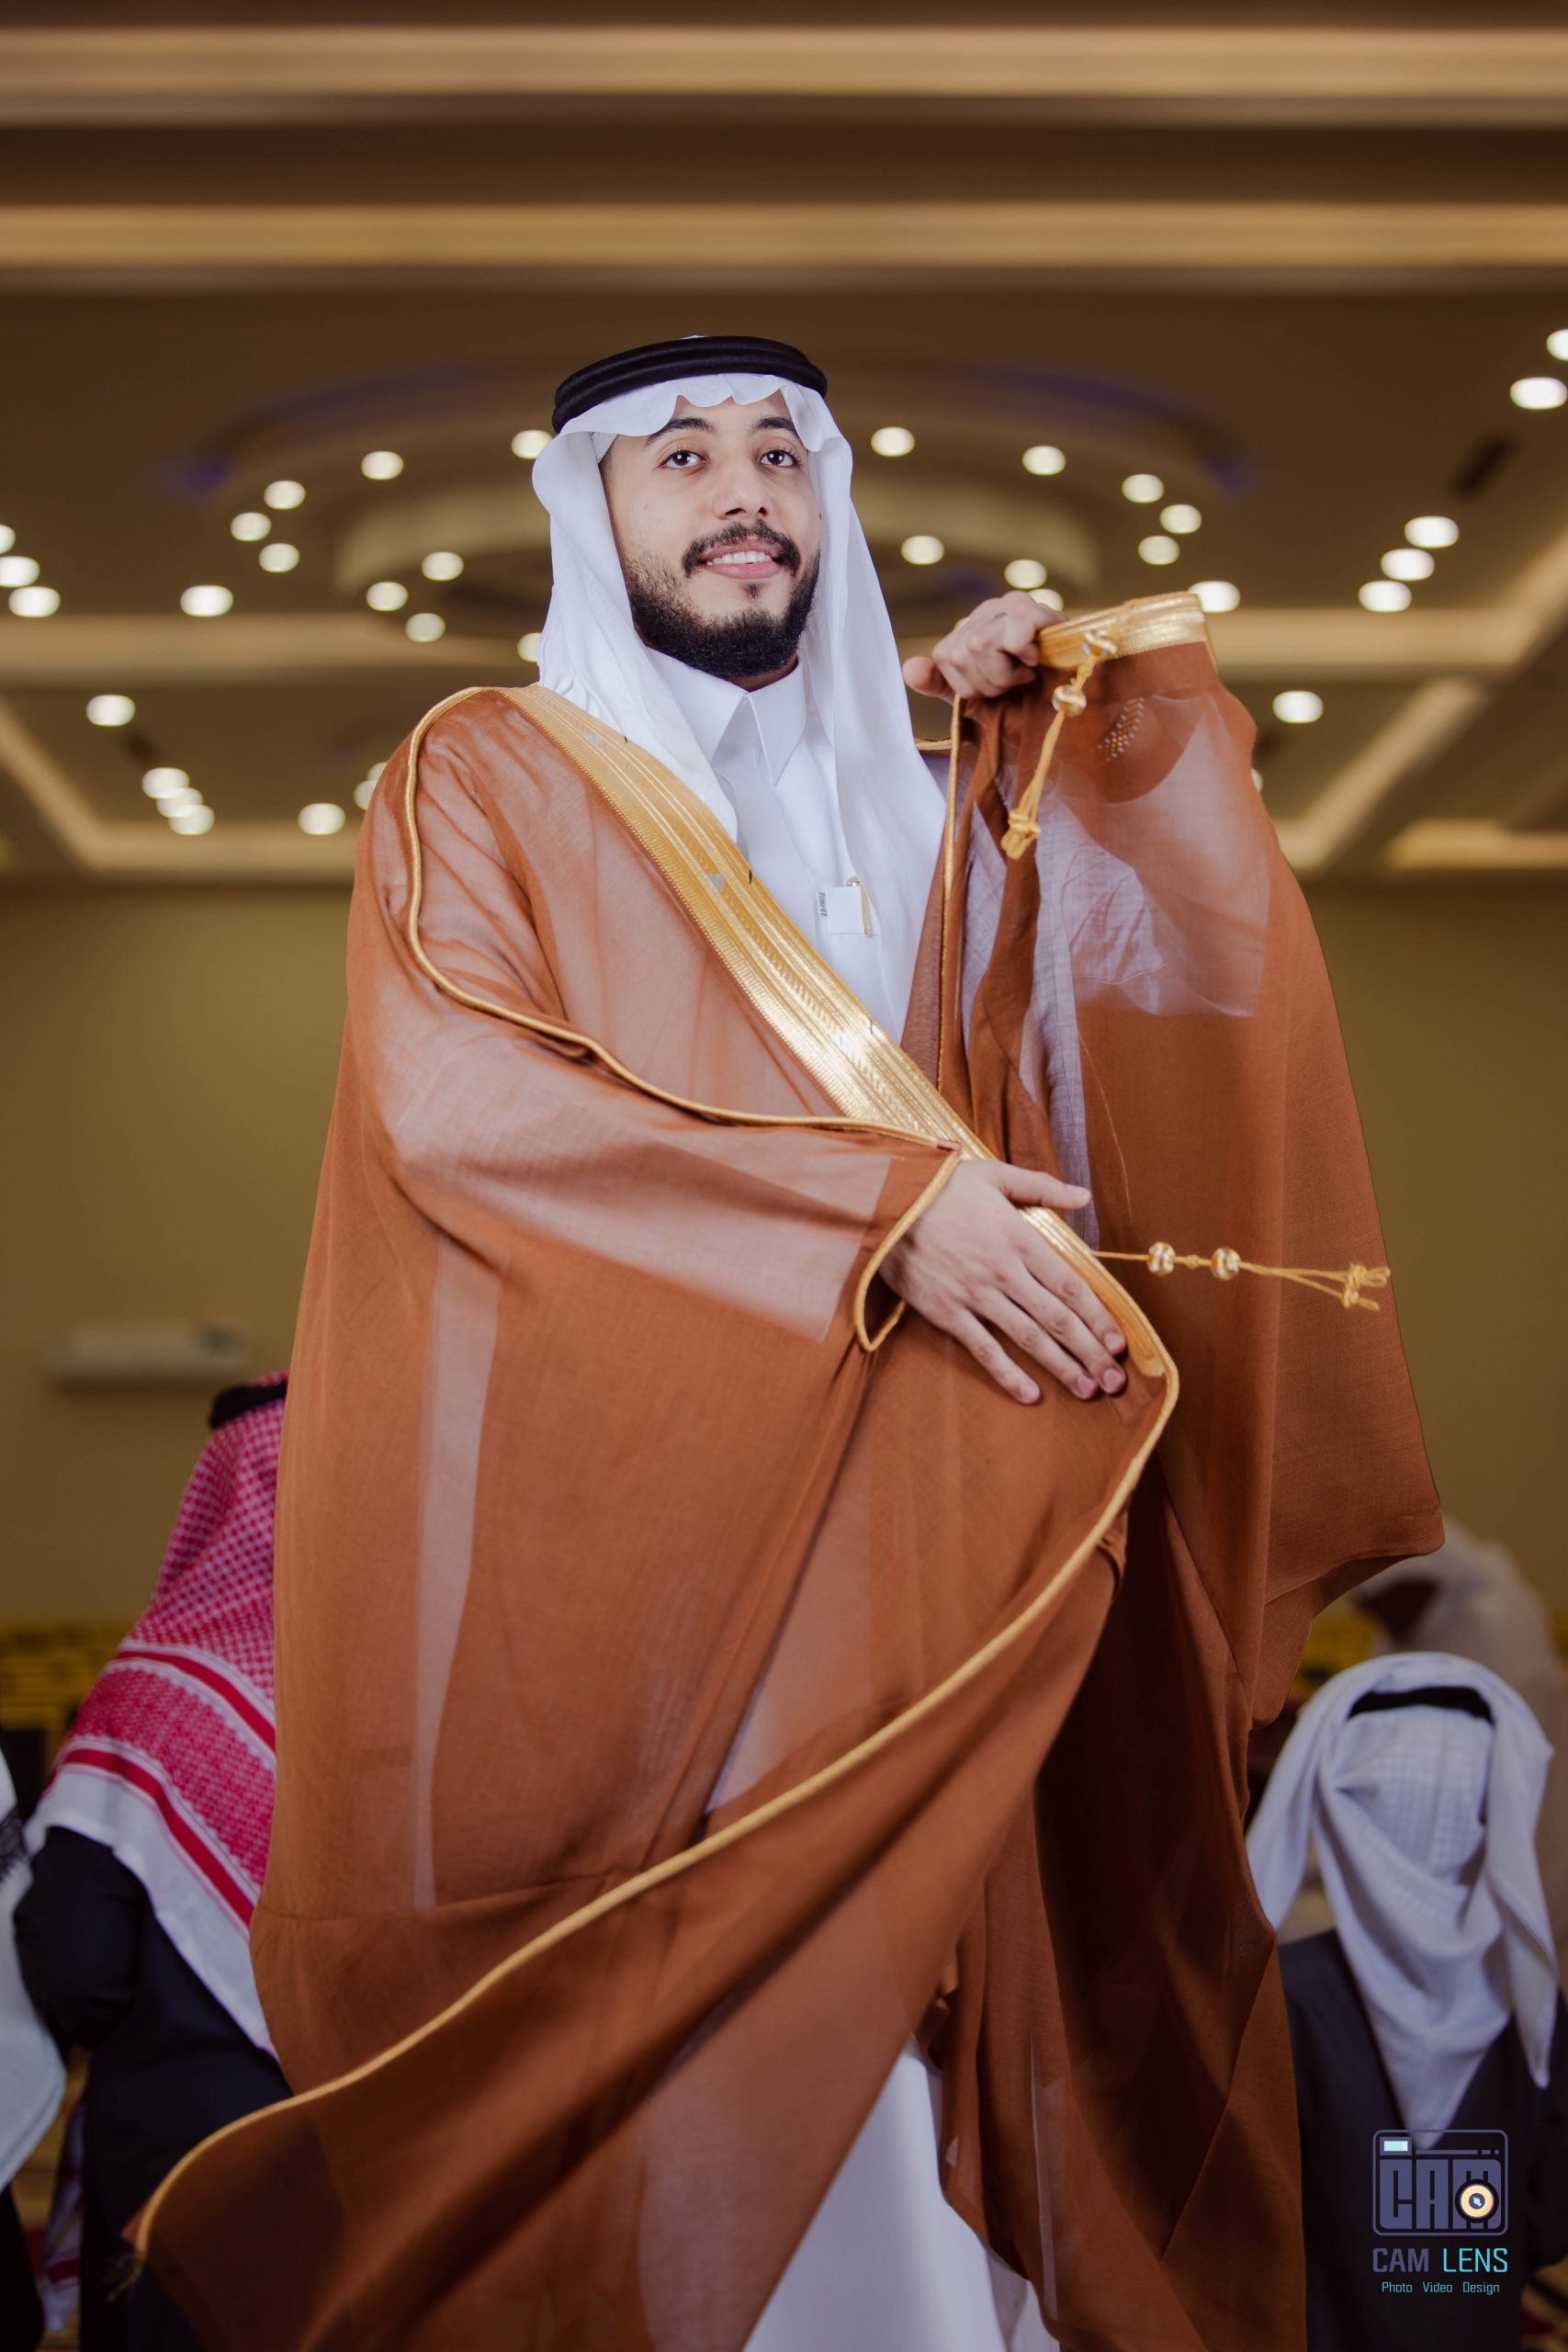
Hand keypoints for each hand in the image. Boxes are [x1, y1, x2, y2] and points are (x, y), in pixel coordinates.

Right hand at [881, 1161, 1127, 1404]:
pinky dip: (1008, 1374)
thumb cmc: (939, 1186)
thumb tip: (1084, 1196)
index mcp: (1020, 1238)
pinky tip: (1030, 1395)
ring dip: (1061, 1367)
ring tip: (1087, 1391)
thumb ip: (1042, 1187)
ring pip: (1029, 1337)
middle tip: (1114, 1381)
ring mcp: (975, 1294)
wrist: (883, 1202)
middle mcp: (1004, 1271)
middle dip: (1090, 1352)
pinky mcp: (947, 1312)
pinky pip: (984, 1349)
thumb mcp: (994, 1174)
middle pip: (1057, 1319)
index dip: (1099, 1317)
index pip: (1071, 1285)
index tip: (1119, 1342)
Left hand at [901, 591, 1047, 701]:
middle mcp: (987, 611)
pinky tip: (1035, 659)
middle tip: (1014, 681)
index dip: (968, 685)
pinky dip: (1021, 653)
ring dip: (1006, 673)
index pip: (944, 658)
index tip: (996, 687)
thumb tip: (909, 670)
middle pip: (960, 654)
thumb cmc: (1028, 692)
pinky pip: (1013, 632)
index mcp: (969, 629)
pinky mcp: (1038, 609)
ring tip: (1026, 672)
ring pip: (980, 646)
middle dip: (988, 682)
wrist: (1076, 687)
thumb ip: (940, 683)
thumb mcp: (978, 693)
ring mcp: (1011, 605)